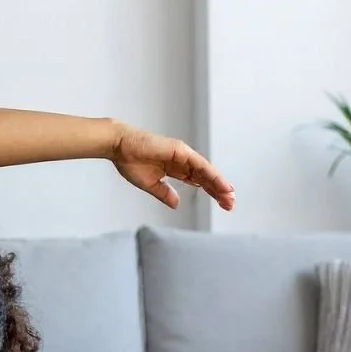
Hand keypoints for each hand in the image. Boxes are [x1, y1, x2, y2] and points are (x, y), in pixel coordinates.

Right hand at [109, 125, 234, 211]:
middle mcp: (182, 161)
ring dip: (219, 184)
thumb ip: (164, 193)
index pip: (198, 181)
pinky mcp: (181, 151)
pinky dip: (212, 175)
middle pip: (205, 178)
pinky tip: (221, 185)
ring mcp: (183, 155)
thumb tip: (176, 203)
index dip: (210, 191)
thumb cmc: (130, 161)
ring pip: (206, 172)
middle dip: (218, 191)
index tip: (222, 203)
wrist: (120, 147)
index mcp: (175, 168)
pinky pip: (200, 165)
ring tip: (229, 197)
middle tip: (230, 204)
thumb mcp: (150, 184)